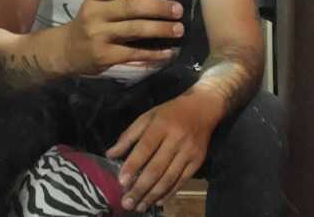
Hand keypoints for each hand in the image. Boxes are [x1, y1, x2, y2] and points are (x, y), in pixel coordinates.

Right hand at [63, 0, 183, 74]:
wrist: (66, 51)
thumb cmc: (91, 23)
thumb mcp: (97, 6)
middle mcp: (95, 14)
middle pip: (130, 7)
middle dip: (158, 7)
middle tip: (178, 9)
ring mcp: (98, 36)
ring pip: (135, 30)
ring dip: (160, 29)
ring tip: (178, 29)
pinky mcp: (103, 56)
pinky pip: (133, 53)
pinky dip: (153, 53)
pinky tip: (168, 52)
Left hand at [105, 86, 224, 211]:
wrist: (202, 107)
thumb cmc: (171, 112)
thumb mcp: (148, 116)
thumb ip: (129, 135)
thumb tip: (111, 154)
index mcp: (161, 125)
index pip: (145, 148)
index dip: (133, 165)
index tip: (121, 182)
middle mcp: (176, 139)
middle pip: (156, 167)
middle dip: (140, 187)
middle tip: (127, 202)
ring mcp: (189, 151)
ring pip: (169, 178)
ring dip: (152, 195)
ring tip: (139, 206)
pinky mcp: (198, 161)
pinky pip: (182, 181)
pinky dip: (169, 193)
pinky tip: (157, 201)